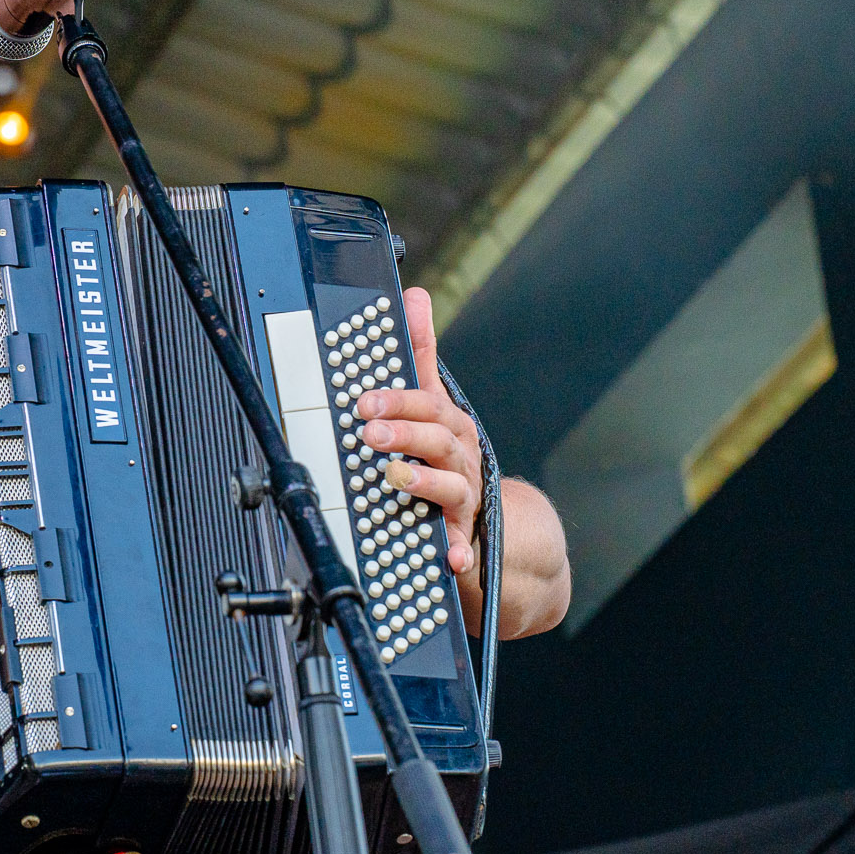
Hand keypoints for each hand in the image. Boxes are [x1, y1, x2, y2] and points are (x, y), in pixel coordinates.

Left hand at [355, 288, 483, 599]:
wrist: (491, 524)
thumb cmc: (447, 456)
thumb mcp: (433, 404)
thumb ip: (421, 356)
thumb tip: (416, 297)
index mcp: (448, 427)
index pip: (426, 405)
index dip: (397, 400)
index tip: (363, 401)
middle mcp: (460, 458)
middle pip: (437, 441)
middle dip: (403, 434)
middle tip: (367, 433)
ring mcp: (465, 498)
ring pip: (450, 486)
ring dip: (423, 482)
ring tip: (396, 478)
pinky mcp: (464, 535)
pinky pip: (466, 545)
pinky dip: (460, 552)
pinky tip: (451, 557)